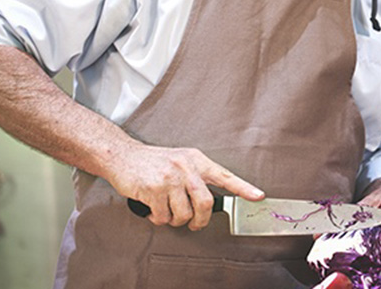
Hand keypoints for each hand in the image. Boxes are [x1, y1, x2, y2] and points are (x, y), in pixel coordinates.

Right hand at [106, 144, 263, 230]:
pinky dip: (159, 219)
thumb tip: (211, 200)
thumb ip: (197, 175)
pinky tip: (154, 210)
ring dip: (175, 220)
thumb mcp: (180, 159)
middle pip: (206, 203)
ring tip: (167, 212)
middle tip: (195, 224)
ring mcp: (169, 178)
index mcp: (196, 160)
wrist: (122, 155)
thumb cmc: (153, 161)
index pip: (224, 175)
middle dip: (201, 221)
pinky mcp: (153, 189)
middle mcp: (185, 167)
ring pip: (184, 214)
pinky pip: (164, 217)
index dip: (243, 187)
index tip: (258, 196)